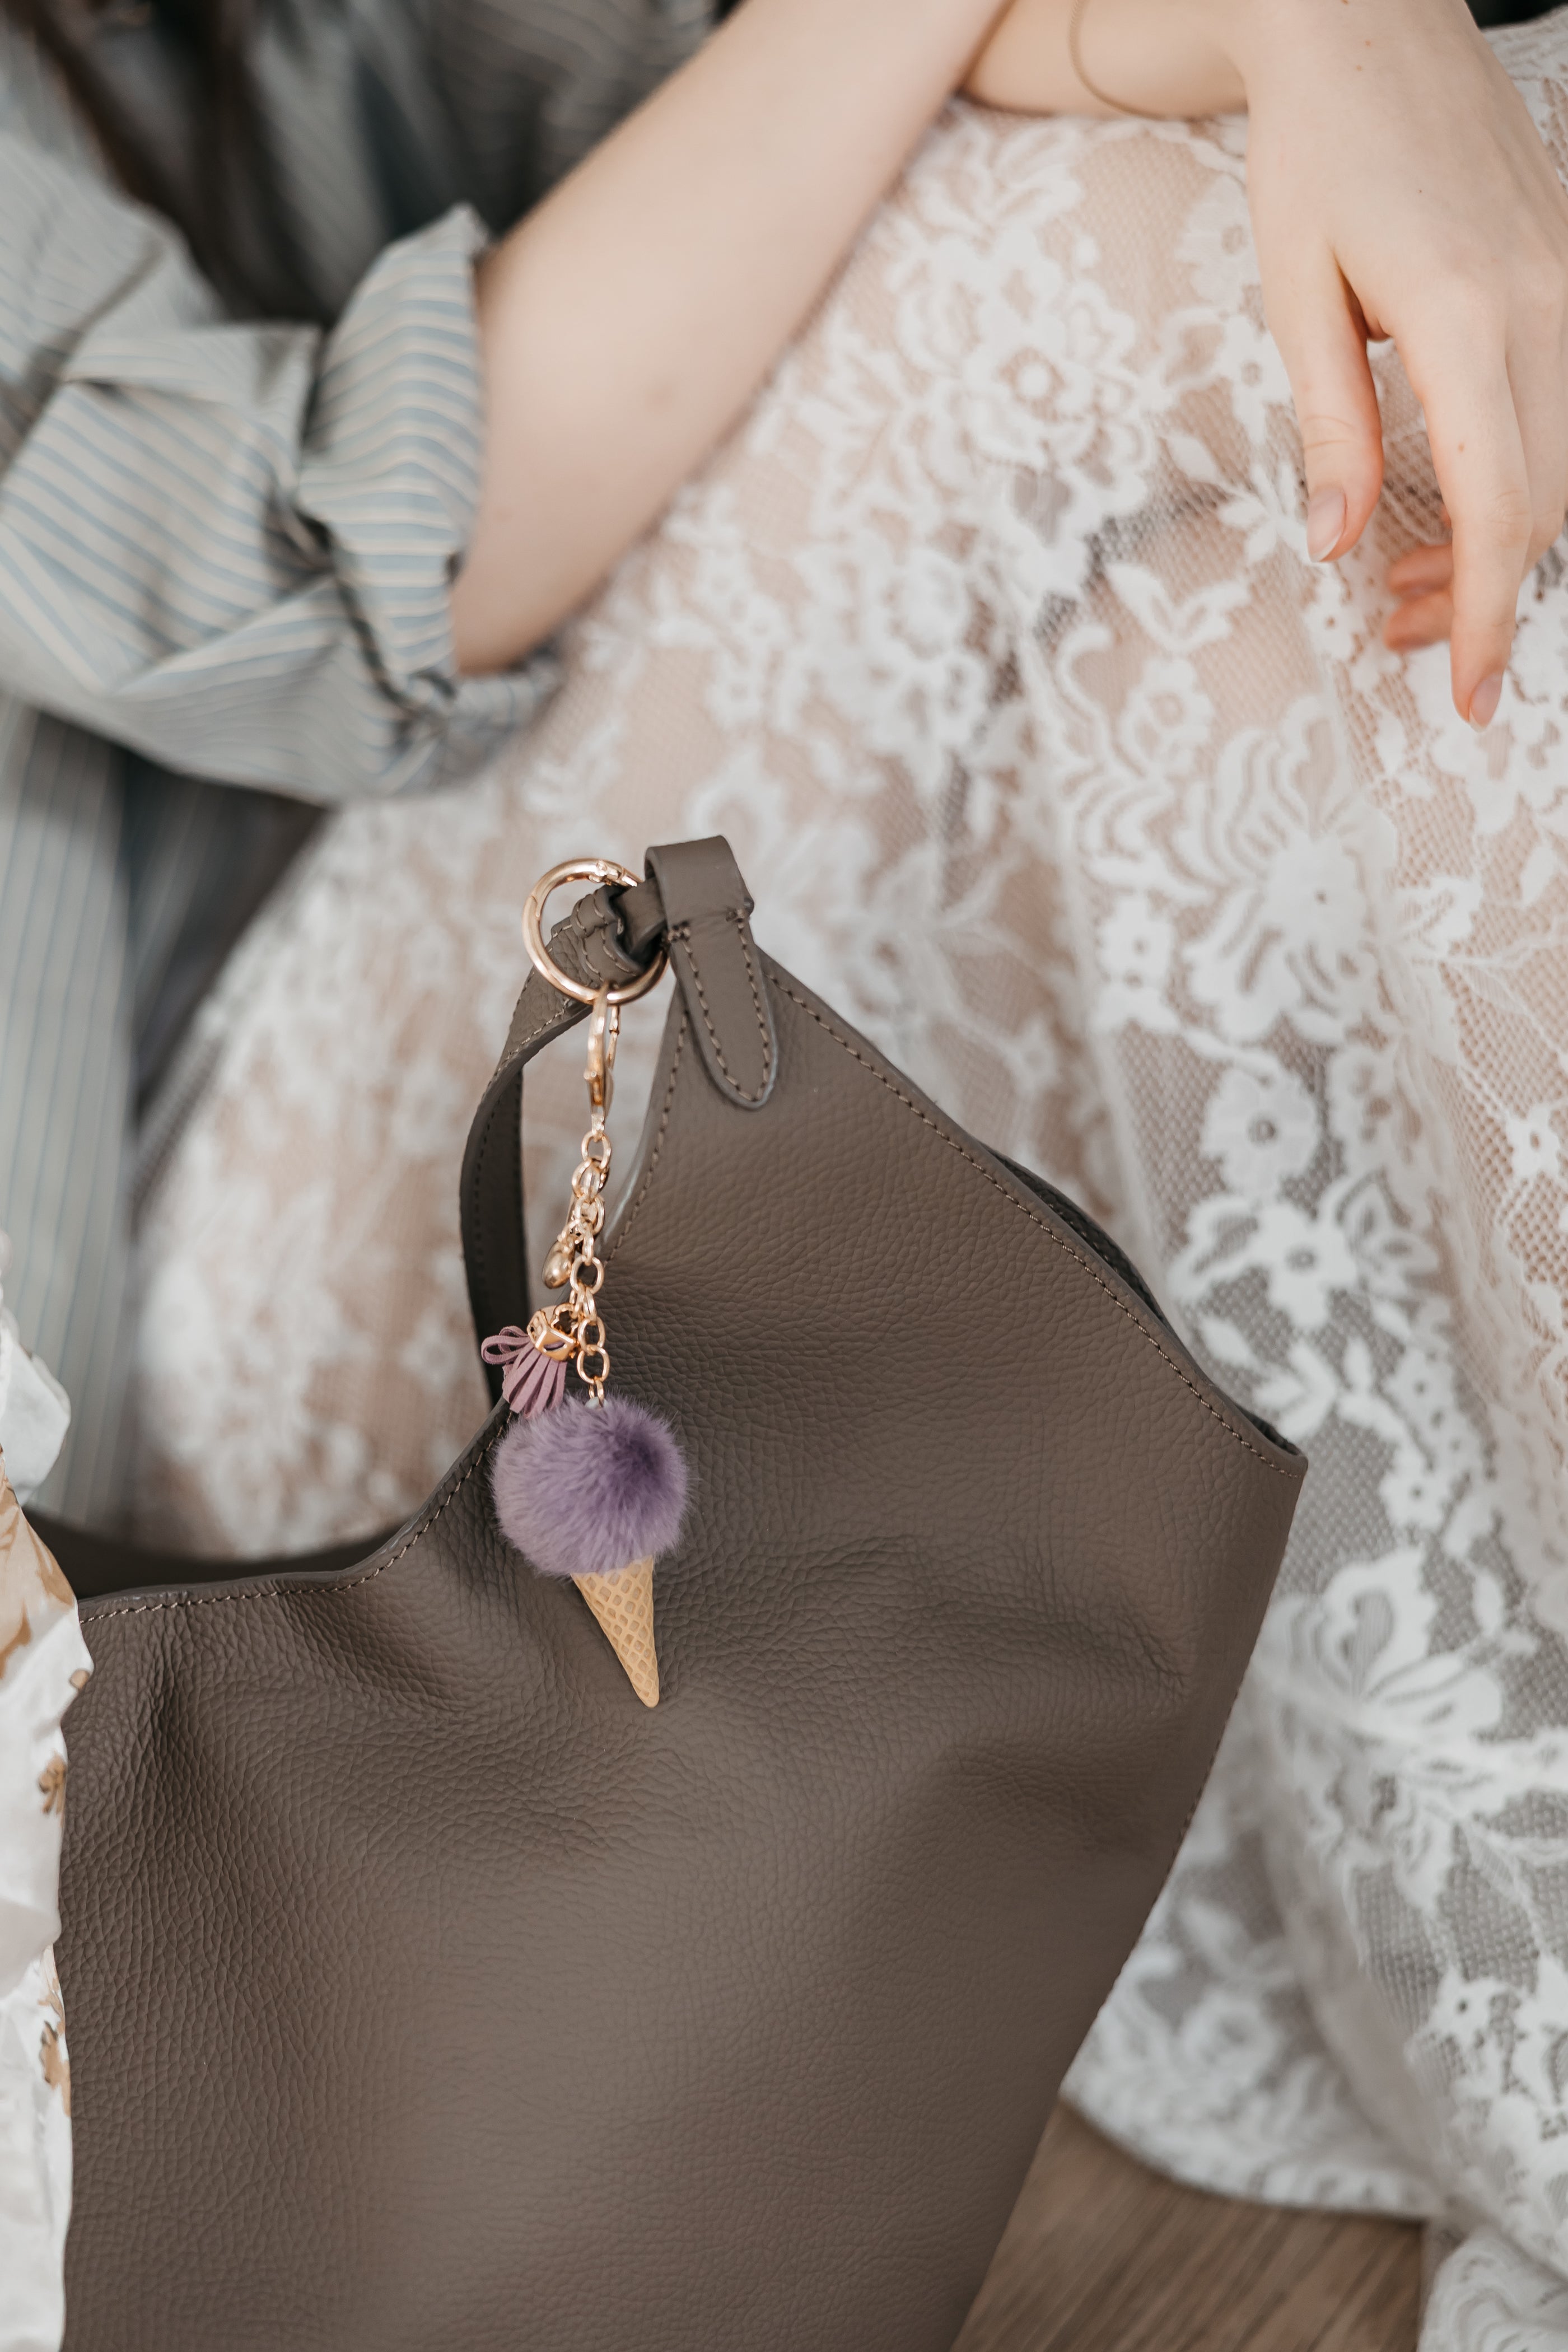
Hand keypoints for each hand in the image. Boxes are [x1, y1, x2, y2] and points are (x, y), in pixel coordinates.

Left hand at [1232, 0, 1567, 726]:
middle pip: (1545, 504)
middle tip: (1392, 640)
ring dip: (1496, 547)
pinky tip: (1444, 509)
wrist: (1370, 31)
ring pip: (1565, 466)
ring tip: (1400, 589)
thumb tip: (1336, 544)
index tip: (1467, 698)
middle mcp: (1542, 305)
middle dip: (1477, 595)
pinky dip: (1518, 481)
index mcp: (1465, 316)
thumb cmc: (1316, 158)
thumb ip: (1329, 425)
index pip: (1499, 508)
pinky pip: (1565, 410)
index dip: (1482, 616)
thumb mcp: (1295, 295)